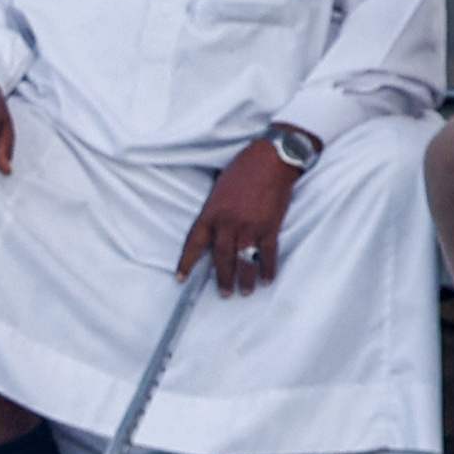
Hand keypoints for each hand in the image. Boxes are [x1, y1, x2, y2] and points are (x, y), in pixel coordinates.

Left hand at [177, 141, 302, 297]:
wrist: (272, 158)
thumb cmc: (243, 169)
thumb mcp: (218, 188)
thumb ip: (214, 211)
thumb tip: (213, 230)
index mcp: (211, 212)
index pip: (194, 243)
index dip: (187, 263)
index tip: (181, 279)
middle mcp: (228, 223)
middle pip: (221, 257)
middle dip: (222, 278)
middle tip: (224, 294)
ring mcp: (250, 226)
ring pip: (244, 260)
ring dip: (244, 279)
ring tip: (244, 292)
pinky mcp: (270, 226)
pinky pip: (268, 254)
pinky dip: (268, 268)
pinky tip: (266, 279)